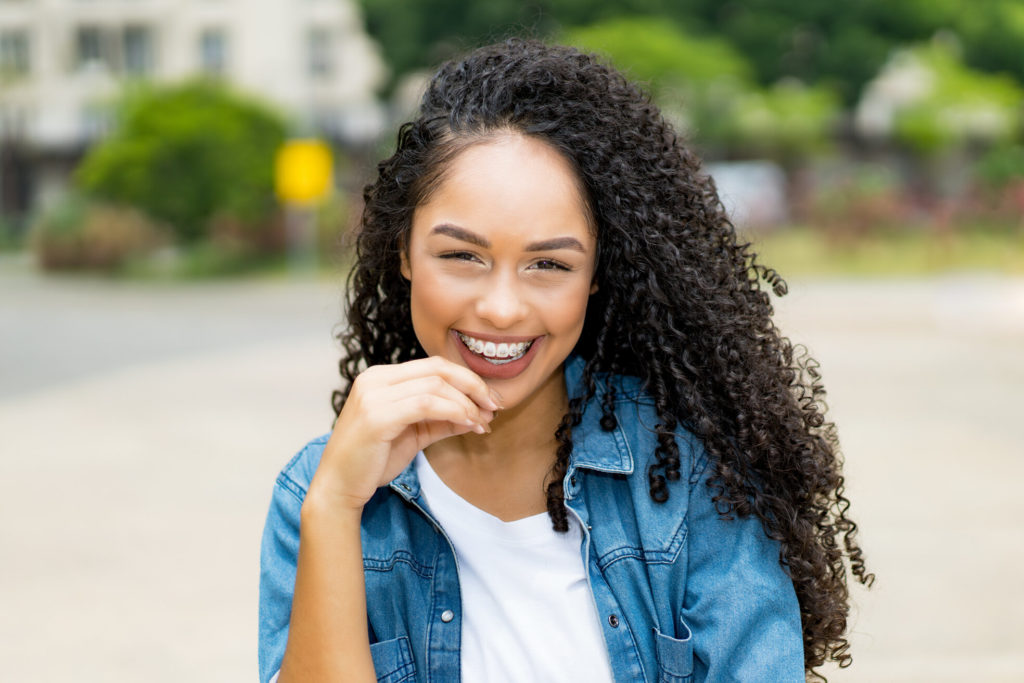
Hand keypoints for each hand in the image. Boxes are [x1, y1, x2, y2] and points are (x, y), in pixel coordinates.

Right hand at [307, 356, 501, 510]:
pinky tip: (469, 424)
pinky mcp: (377, 415)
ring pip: (435, 385)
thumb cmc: (372, 461)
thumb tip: (478, 414)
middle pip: (437, 368)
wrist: (338, 487)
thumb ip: (442, 421)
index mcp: (381, 378)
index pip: (433, 366)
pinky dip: (454, 411)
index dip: (467, 379)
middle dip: (473, 385)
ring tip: (482, 421)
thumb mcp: (414, 435)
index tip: (490, 400)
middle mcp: (375, 378)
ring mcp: (374, 394)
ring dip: (466, 403)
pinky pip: (426, 404)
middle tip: (494, 406)